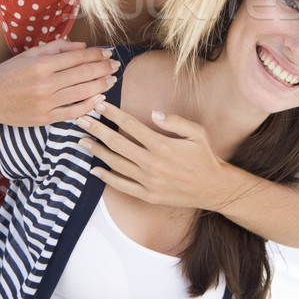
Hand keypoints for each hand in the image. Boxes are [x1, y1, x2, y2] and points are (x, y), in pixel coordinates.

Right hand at [0, 40, 119, 124]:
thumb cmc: (10, 74)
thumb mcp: (30, 54)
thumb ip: (57, 47)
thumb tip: (82, 46)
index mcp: (42, 64)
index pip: (78, 57)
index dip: (96, 54)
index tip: (107, 52)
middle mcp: (46, 83)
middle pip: (84, 73)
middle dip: (104, 67)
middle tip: (116, 64)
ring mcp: (46, 102)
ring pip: (82, 92)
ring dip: (102, 84)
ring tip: (113, 79)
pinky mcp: (45, 118)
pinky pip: (73, 112)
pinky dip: (89, 105)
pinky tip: (100, 98)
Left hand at [76, 101, 227, 210]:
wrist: (214, 188)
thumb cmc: (205, 157)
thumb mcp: (197, 133)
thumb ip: (175, 121)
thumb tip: (153, 113)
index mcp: (162, 145)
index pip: (131, 125)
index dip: (113, 114)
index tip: (100, 105)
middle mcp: (152, 163)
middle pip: (117, 143)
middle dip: (97, 129)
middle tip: (81, 120)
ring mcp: (148, 181)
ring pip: (116, 164)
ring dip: (97, 151)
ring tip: (82, 140)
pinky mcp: (148, 195)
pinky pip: (122, 186)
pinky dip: (107, 177)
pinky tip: (95, 169)